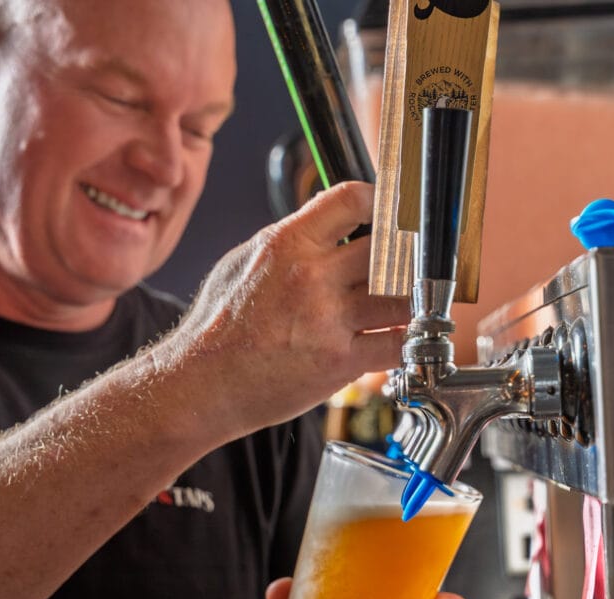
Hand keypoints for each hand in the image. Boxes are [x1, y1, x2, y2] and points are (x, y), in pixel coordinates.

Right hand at [170, 182, 408, 438]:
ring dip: (413, 300)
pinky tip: (402, 337)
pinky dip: (408, 340)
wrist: (200, 385)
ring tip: (408, 303)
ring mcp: (328, 320)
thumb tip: (326, 225)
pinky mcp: (340, 361)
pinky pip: (398, 344)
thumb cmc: (217, 326)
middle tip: (410, 264)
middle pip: (390, 247)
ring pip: (403, 296)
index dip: (381, 204)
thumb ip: (289, 241)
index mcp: (286, 243)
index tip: (391, 216)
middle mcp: (311, 276)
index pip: (353, 199)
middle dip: (406, 254)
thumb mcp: (242, 262)